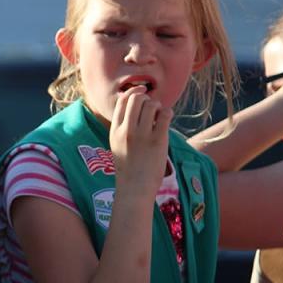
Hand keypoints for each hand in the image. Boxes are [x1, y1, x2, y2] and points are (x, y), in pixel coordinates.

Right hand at [109, 86, 172, 201]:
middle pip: (136, 98)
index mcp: (115, 131)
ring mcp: (142, 135)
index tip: (141, 97)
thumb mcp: (117, 146)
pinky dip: (168, 113)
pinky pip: (165, 114)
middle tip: (152, 109)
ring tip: (159, 117)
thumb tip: (137, 107)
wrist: (134, 188)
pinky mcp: (157, 140)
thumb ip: (122, 128)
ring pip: (151, 104)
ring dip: (158, 107)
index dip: (133, 94)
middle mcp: (126, 130)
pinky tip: (166, 120)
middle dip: (147, 99)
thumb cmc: (128, 168)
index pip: (122, 101)